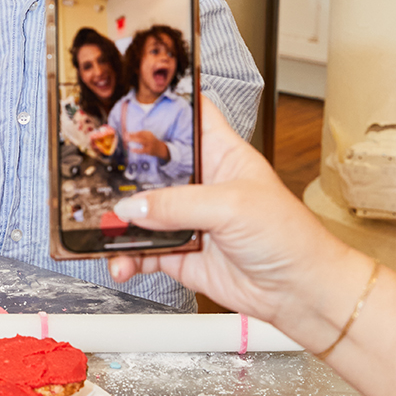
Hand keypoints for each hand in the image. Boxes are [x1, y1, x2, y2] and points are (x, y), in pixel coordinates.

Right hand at [107, 98, 355, 329]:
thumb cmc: (288, 237)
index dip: (163, 107)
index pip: (190, 117)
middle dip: (124, 171)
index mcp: (221, 154)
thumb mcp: (232, 206)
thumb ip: (177, 205)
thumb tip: (132, 207)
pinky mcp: (181, 253)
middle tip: (95, 173)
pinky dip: (127, 256)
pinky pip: (143, 251)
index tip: (129, 103)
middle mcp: (202, 184)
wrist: (300, 292)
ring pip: (142, 212)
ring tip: (106, 229)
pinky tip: (122, 261)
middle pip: (153, 166)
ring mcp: (189, 219)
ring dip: (121, 222)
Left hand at [126, 130, 169, 160]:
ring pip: (141, 141)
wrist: (160, 148)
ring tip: (126, 140)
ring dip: (133, 140)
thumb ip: (139, 135)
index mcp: (148, 133)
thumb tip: (128, 134)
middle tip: (125, 136)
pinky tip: (131, 150)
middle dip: (132, 135)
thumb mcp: (147, 136)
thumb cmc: (151, 141)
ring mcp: (149, 144)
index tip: (126, 133)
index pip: (139, 132)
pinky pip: (142, 150)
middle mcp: (149, 138)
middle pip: (140, 135)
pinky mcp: (149, 150)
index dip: (132, 132)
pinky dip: (136, 150)